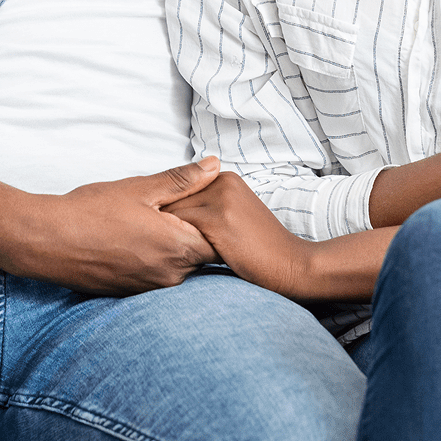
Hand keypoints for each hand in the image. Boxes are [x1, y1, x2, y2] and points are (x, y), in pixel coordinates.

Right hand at [0, 160, 222, 293]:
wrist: (44, 241)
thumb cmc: (92, 211)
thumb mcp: (143, 188)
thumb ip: (183, 180)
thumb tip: (215, 166)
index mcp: (176, 248)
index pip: (219, 243)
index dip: (218, 222)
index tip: (207, 204)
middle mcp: (167, 274)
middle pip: (201, 255)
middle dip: (198, 232)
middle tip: (181, 207)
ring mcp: (147, 286)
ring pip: (179, 266)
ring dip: (175, 245)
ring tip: (156, 220)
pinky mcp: (128, 291)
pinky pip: (156, 275)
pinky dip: (156, 258)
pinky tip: (138, 238)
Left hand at [164, 170, 310, 297]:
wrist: (289, 262)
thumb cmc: (257, 248)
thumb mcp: (233, 217)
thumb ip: (207, 207)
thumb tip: (164, 216)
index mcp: (225, 178)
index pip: (178, 190)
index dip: (164, 215)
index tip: (156, 234)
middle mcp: (223, 181)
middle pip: (170, 198)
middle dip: (158, 222)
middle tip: (152, 246)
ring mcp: (221, 198)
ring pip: (170, 212)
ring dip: (161, 233)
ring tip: (160, 255)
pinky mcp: (218, 219)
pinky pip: (178, 227)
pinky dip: (169, 243)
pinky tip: (171, 260)